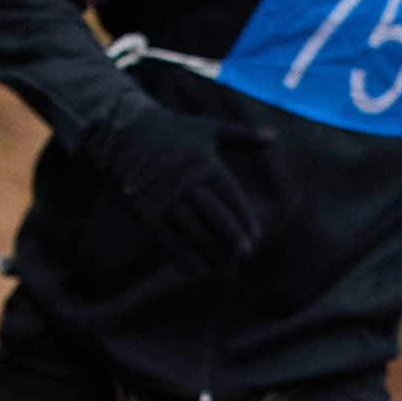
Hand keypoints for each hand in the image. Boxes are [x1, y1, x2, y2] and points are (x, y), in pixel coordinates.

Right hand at [107, 105, 273, 274]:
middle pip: (212, 211)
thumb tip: (274, 136)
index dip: (243, 216)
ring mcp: (164, 196)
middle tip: (246, 254)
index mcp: (203, 162)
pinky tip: (195, 271)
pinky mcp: (146, 210)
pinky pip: (166, 238)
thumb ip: (242, 136)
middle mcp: (184, 180)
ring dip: (208, 249)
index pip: (229, 193)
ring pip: (190, 228)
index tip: (257, 236)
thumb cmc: (176, 133)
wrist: (127, 132)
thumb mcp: (209, 129)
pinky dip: (180, 257)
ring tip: (224, 266)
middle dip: (230, 234)